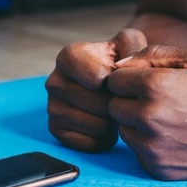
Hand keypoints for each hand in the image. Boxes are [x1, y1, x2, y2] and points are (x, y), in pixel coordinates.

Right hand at [45, 28, 146, 152]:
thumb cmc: (121, 60)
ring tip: (115, 110)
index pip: (99, 79)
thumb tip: (126, 68)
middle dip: (118, 105)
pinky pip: (90, 143)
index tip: (122, 79)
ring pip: (97, 126)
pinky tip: (106, 124)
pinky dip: (105, 138)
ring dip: (114, 122)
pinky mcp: (56, 129)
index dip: (118, 83)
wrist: (110, 80)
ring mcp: (52, 107)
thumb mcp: (130, 43)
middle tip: (121, 99)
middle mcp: (55, 81)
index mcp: (69, 56)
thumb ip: (134, 47)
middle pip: (100, 105)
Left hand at [107, 45, 186, 179]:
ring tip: (170, 118)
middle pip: (114, 107)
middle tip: (161, 100)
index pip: (113, 80)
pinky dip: (150, 145)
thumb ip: (153, 54)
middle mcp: (149, 117)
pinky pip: (138, 152)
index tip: (150, 81)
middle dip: (130, 101)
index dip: (130, 78)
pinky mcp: (158, 169)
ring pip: (124, 131)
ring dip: (138, 124)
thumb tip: (120, 64)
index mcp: (155, 85)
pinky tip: (176, 137)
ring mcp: (153, 147)